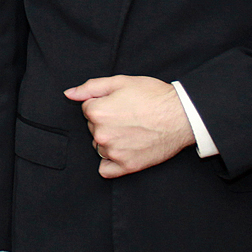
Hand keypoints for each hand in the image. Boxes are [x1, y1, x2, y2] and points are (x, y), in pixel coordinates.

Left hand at [64, 75, 194, 177]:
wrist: (182, 116)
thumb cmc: (153, 96)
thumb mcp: (120, 82)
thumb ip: (90, 87)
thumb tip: (69, 94)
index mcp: (97, 112)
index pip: (87, 109)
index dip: (103, 104)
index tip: (119, 104)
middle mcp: (101, 134)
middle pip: (92, 127)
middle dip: (105, 121)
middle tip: (128, 116)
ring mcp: (114, 152)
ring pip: (99, 146)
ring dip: (109, 140)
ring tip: (131, 131)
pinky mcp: (127, 166)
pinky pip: (105, 169)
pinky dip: (111, 162)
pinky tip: (123, 151)